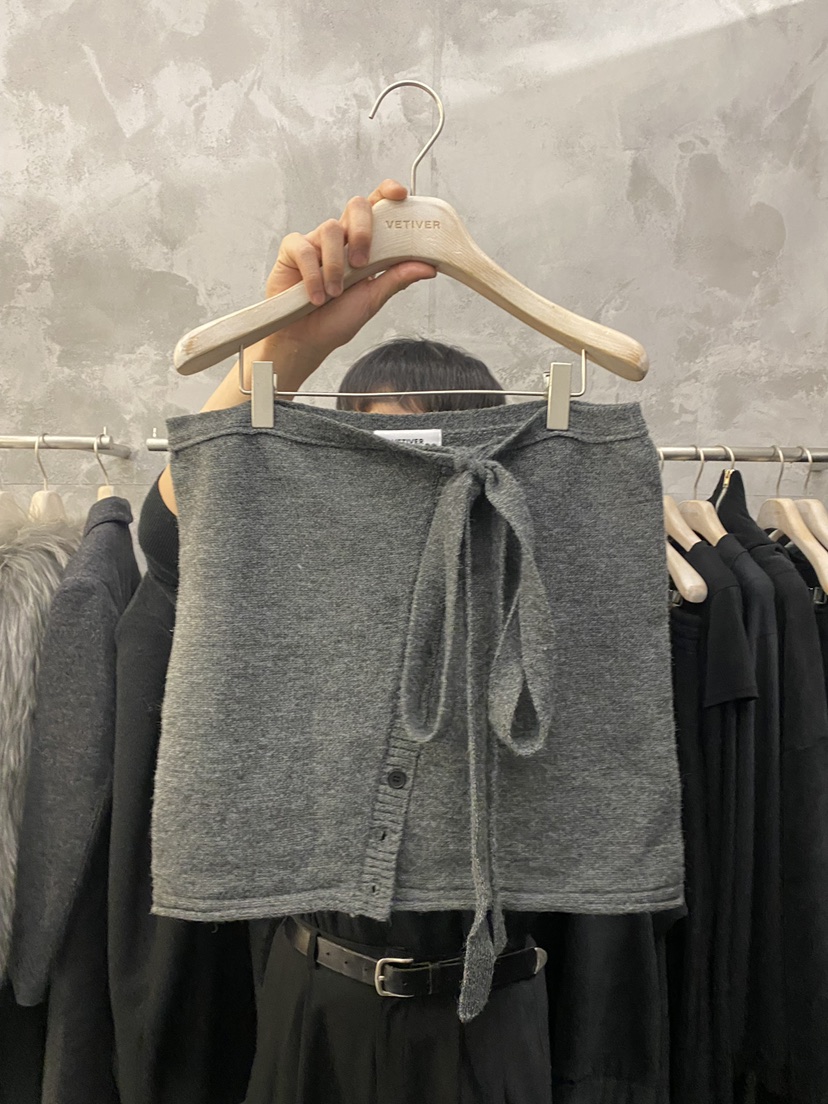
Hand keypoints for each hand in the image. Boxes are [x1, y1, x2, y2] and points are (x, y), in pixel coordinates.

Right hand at [263, 179, 436, 360]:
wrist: (307, 341)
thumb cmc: (336, 319)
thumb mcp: (373, 298)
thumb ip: (397, 278)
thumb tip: (428, 266)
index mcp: (362, 244)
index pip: (376, 208)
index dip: (387, 194)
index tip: (401, 195)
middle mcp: (340, 238)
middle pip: (356, 206)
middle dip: (363, 232)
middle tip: (362, 264)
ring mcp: (316, 242)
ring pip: (331, 229)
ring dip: (336, 266)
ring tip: (335, 292)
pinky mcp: (292, 250)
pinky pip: (305, 249)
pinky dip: (313, 275)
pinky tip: (316, 296)